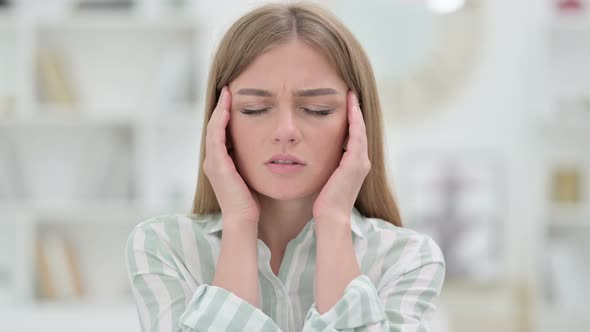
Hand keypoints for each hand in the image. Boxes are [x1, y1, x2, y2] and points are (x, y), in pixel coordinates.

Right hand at [202, 86, 259, 225]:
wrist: (244, 219)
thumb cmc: (252, 201)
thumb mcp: (253, 174)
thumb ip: (255, 160)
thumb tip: (271, 148)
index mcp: (220, 162)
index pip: (221, 131)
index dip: (226, 113)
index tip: (235, 97)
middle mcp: (212, 160)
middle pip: (215, 125)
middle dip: (221, 106)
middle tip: (229, 88)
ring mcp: (212, 162)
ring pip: (213, 127)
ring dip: (219, 108)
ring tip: (227, 92)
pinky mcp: (217, 164)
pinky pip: (216, 136)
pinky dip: (220, 121)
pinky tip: (226, 107)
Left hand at [312, 90, 370, 221]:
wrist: (330, 217)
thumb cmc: (323, 201)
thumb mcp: (325, 177)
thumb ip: (325, 164)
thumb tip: (312, 153)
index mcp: (354, 165)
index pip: (354, 137)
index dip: (351, 120)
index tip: (345, 104)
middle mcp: (361, 162)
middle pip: (360, 130)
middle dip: (356, 112)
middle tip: (351, 93)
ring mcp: (361, 162)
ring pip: (360, 130)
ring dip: (356, 112)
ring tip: (351, 95)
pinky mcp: (355, 163)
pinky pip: (356, 136)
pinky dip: (355, 121)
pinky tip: (351, 108)